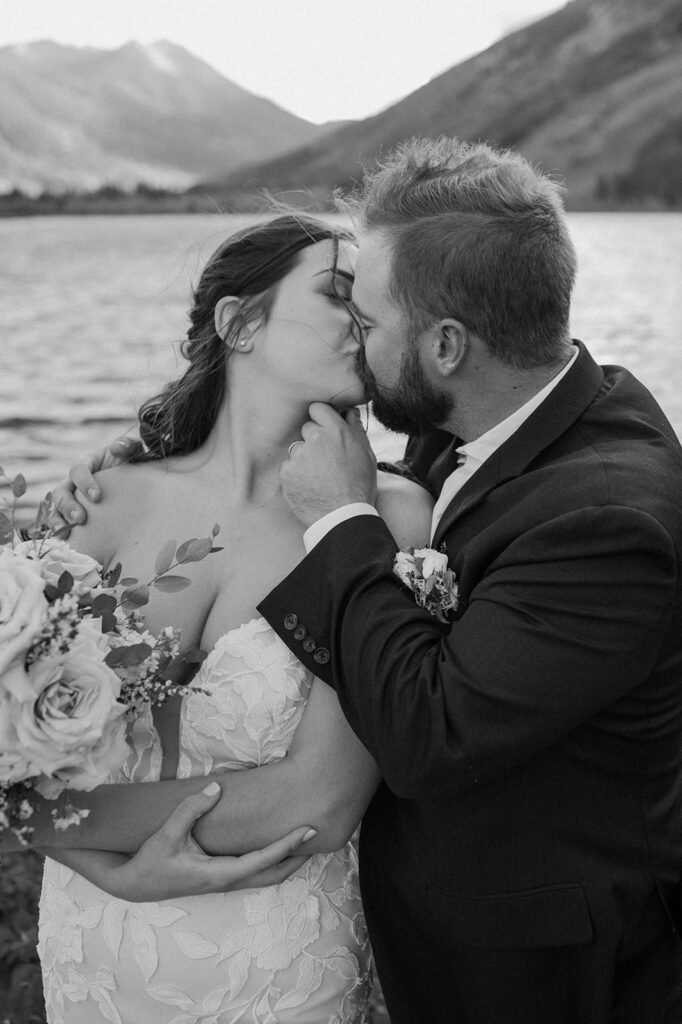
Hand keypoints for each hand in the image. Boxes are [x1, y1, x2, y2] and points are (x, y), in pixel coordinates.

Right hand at [45, 783, 315, 901]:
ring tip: (302, 840)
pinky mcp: (216, 876)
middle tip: (316, 835)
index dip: (287, 845)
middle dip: (296, 857)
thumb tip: (216, 787)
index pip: (262, 860)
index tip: (307, 830)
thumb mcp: (166, 834)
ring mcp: (221, 881)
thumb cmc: (148, 861)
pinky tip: (272, 846)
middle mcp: (224, 881)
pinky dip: (269, 860)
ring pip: (263, 875)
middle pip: (271, 874)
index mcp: (217, 874)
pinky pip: (251, 870)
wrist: (131, 884)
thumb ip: (190, 810)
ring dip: (284, 860)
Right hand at [49, 435, 142, 532]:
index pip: (78, 470)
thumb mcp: (132, 451)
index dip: (84, 483)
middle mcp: (73, 482)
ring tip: (66, 533)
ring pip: (55, 508)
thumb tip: (118, 448)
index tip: (97, 497)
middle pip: (61, 491)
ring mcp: (71, 499)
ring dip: (58, 520)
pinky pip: (60, 522)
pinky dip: (60, 531)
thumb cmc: (130, 464)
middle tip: (81, 519)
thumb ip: (128, 444)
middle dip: (68, 505)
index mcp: (86, 464)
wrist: (132, 482)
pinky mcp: (72, 514)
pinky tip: (66, 541)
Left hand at [282, 404, 376, 526]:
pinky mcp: (287, 473)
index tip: (324, 429)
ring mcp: (298, 456)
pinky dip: (296, 475)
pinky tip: (310, 486)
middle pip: (307, 429)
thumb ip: (356, 429)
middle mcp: (315, 439)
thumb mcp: (366, 455)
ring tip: (319, 477)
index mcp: (336, 431)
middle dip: (314, 440)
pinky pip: (288, 467)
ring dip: (304, 458)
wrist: (344, 517)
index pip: (317, 409)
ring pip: (297, 449)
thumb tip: (350, 412)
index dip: (321, 418)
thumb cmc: (360, 486)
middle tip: (326, 460)